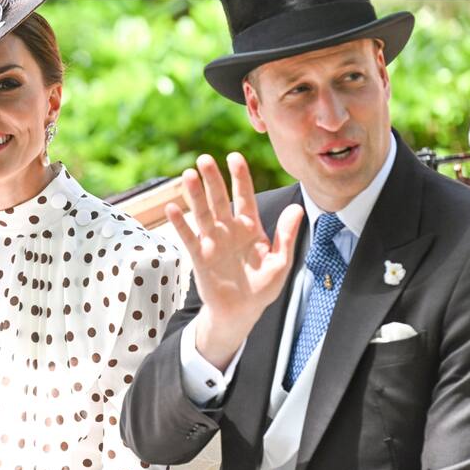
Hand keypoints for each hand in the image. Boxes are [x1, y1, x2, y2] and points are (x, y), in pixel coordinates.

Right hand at [167, 153, 303, 370]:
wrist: (240, 312)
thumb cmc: (262, 289)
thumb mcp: (280, 263)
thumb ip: (286, 236)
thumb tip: (297, 209)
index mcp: (250, 228)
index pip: (244, 197)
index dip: (240, 178)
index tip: (234, 157)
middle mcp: (229, 230)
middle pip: (219, 199)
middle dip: (213, 179)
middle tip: (204, 159)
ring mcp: (213, 242)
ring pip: (202, 213)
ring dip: (194, 195)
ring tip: (188, 175)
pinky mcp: (199, 257)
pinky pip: (188, 236)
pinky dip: (180, 223)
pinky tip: (172, 207)